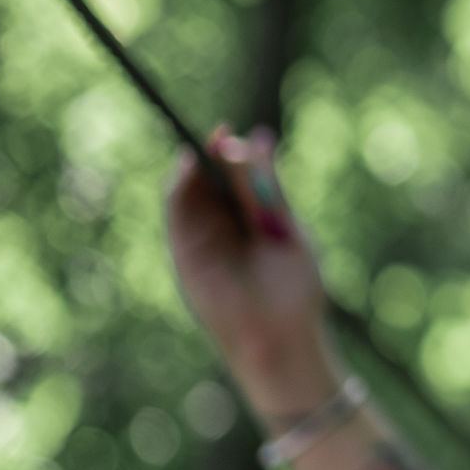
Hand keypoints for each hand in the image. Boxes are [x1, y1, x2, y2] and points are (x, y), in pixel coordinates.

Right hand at [168, 128, 337, 414]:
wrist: (283, 337)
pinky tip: (188, 170)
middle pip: (209, 181)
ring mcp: (203, 242)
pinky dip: (177, 191)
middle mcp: (224, 228)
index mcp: (251, 219)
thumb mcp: (286, 228)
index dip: (229, 153)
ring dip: (191, 168)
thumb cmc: (294, 289)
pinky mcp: (186, 257)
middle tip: (221, 134)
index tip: (230, 132)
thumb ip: (268, 188)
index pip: (233, 178)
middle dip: (210, 156)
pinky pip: (175, 216)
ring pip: (188, 195)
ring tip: (203, 148)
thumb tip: (257, 138)